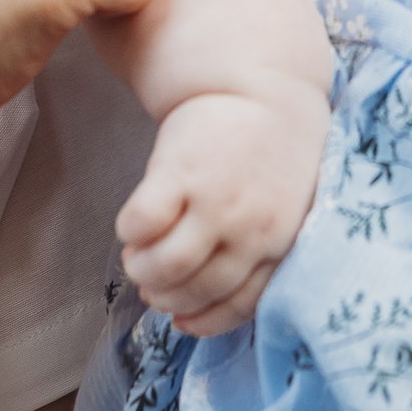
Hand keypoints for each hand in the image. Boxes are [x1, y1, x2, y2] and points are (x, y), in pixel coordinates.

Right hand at [118, 86, 328, 336]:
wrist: (263, 89)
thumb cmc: (268, 155)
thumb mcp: (281, 210)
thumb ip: (255, 249)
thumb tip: (202, 302)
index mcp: (277, 242)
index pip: (238, 304)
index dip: (202, 321)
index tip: (180, 320)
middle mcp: (249, 228)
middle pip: (196, 289)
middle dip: (165, 296)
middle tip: (151, 285)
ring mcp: (214, 201)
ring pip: (167, 264)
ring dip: (143, 271)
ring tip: (137, 259)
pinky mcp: (180, 172)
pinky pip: (142, 223)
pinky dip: (130, 235)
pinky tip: (132, 228)